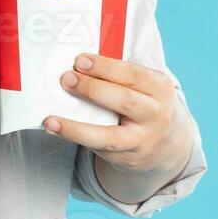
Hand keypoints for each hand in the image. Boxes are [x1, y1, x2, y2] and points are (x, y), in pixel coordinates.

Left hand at [44, 55, 192, 179]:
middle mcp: (156, 115)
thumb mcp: (143, 86)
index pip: (133, 74)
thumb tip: (77, 63)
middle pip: (124, 101)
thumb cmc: (143, 102)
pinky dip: (75, 137)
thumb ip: (117, 75)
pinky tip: (55, 128)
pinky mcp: (127, 158)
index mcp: (160, 88)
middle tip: (65, 79)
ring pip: (109, 135)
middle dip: (92, 89)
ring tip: (52, 119)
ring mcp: (142, 140)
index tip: (80, 60)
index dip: (105, 67)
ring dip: (77, 127)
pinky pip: (98, 148)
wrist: (165, 143)